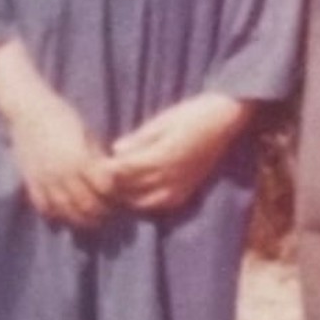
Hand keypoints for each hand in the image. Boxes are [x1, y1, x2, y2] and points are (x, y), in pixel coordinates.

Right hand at [0, 83, 115, 227]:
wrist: (28, 111)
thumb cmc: (63, 118)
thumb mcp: (87, 135)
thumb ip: (98, 158)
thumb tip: (112, 177)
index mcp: (81, 160)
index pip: (105, 189)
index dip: (116, 196)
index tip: (122, 198)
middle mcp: (63, 174)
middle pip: (88, 206)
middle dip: (102, 213)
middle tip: (110, 214)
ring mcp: (46, 181)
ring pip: (67, 213)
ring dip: (82, 221)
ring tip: (92, 221)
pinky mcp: (32, 183)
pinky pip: (45, 208)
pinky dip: (57, 217)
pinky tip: (66, 217)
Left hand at [110, 93, 251, 213]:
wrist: (223, 121)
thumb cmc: (191, 114)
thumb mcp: (162, 121)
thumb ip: (139, 139)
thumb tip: (115, 149)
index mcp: (160, 157)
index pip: (123, 171)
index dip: (106, 170)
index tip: (95, 164)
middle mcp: (168, 177)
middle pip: (129, 189)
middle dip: (112, 185)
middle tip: (100, 178)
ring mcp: (179, 187)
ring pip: (142, 202)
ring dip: (127, 197)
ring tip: (117, 186)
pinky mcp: (187, 191)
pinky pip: (160, 205)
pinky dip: (145, 203)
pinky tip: (138, 194)